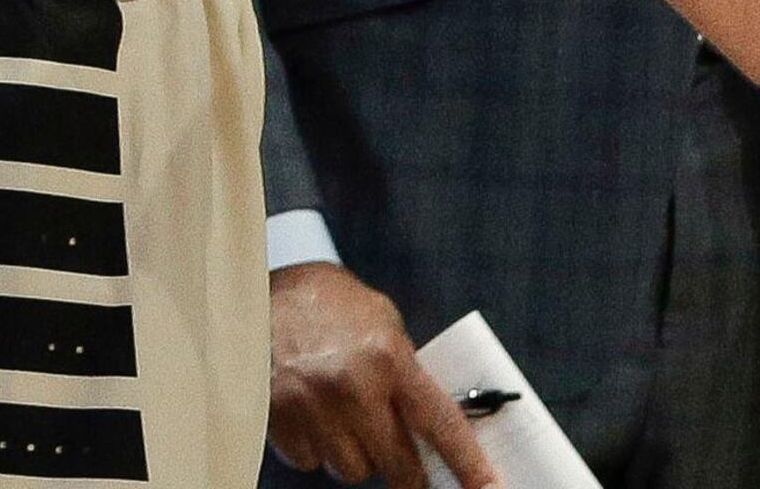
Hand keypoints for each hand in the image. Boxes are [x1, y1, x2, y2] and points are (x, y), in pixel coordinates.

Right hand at [266, 261, 497, 488]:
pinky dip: (316, 449)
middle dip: (405, 469)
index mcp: (389, 358)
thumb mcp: (386, 328)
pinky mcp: (276, 419)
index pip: (439, 423)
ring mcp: (310, 406)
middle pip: (395, 463)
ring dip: (356, 456)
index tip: (490, 488)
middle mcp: (352, 386)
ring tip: (346, 418)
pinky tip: (313, 415)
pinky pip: (310, 462)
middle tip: (406, 462)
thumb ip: (408, 376)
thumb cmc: (336, 309)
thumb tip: (433, 432)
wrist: (269, 290)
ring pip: (351, 470)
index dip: (467, 463)